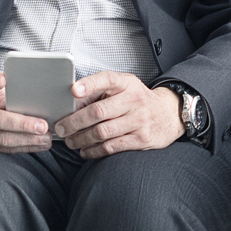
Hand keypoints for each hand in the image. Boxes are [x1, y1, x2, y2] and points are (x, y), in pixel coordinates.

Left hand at [55, 71, 182, 157]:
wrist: (169, 114)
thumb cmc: (138, 100)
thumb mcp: (124, 87)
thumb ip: (100, 91)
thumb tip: (70, 102)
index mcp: (126, 83)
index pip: (106, 79)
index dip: (89, 84)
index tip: (73, 90)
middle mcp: (134, 100)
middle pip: (98, 112)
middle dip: (74, 122)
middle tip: (61, 128)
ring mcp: (139, 121)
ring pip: (102, 132)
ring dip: (81, 139)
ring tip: (71, 141)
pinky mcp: (141, 139)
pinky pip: (112, 147)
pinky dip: (94, 151)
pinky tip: (85, 150)